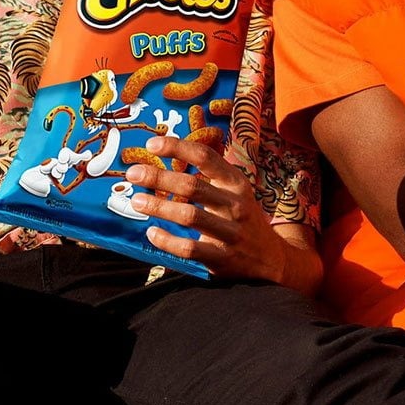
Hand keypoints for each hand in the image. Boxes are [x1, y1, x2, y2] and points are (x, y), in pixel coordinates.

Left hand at [124, 134, 290, 282]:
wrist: (271, 260)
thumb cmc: (242, 220)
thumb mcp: (235, 192)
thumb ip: (209, 177)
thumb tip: (169, 158)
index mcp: (236, 183)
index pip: (205, 157)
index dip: (177, 147)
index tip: (151, 145)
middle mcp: (235, 204)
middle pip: (192, 185)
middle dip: (158, 177)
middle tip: (133, 174)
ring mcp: (230, 232)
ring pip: (189, 216)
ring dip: (159, 207)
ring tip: (136, 201)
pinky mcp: (223, 257)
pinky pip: (190, 248)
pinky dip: (167, 240)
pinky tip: (152, 232)